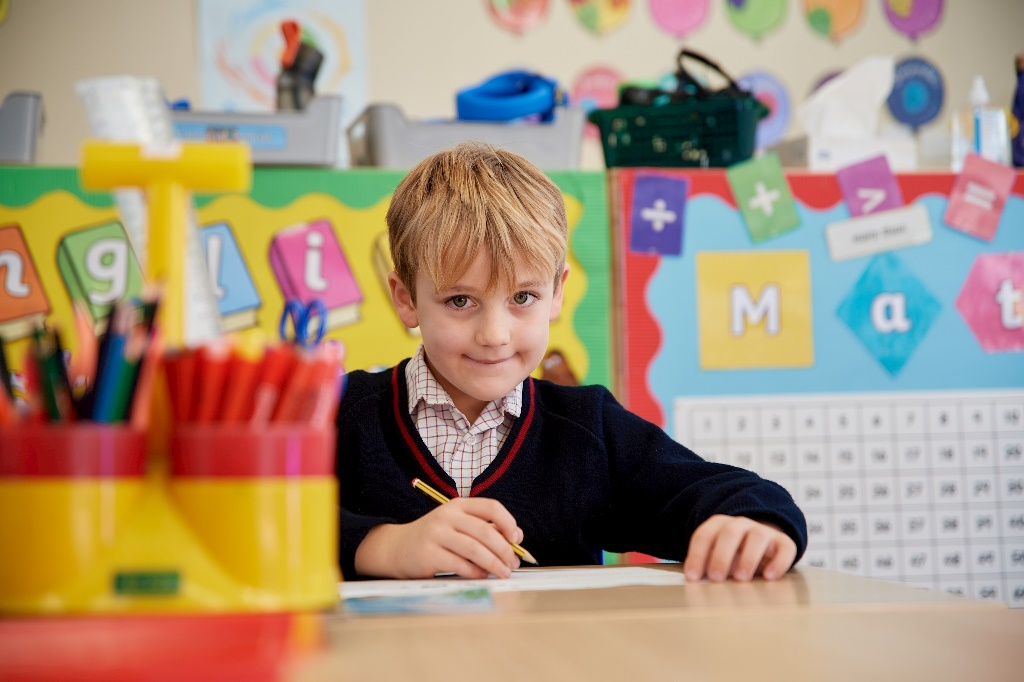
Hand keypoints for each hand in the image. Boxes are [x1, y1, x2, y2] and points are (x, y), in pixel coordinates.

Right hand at [354, 497, 523, 578]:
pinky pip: (460, 564)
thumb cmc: (435, 538)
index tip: (516, 539)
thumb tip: (516, 538)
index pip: (491, 507)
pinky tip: (482, 576)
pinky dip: (476, 572)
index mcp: (458, 505)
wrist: (398, 548)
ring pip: (474, 549)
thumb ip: (483, 529)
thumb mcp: (457, 526)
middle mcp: (447, 516)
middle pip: (485, 531)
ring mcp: (436, 534)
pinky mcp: (429, 553)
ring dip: (494, 564)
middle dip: (504, 550)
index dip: (508, 522)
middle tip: (513, 564)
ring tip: (503, 573)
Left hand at [683, 515, 796, 582]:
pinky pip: (784, 548)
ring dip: (748, 558)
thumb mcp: (718, 558)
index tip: (693, 578)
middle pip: (729, 533)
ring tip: (741, 579)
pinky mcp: (784, 543)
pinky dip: (779, 562)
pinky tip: (769, 577)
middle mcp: (741, 525)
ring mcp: (764, 532)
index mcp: (720, 526)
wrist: (764, 544)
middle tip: (715, 578)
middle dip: (720, 556)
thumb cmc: (734, 555)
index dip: (697, 555)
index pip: (704, 536)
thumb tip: (696, 583)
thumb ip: (707, 566)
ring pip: (758, 537)